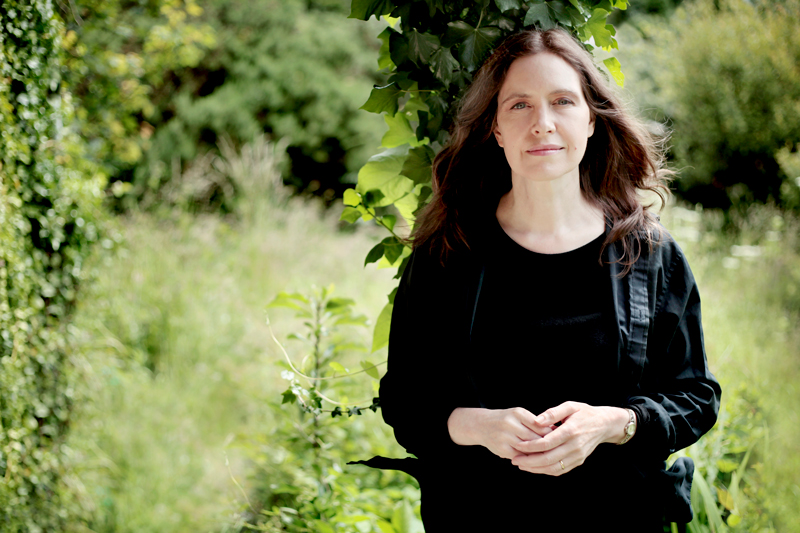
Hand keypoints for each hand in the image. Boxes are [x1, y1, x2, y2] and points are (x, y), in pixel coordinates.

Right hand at [448, 407, 552, 459]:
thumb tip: (557, 432)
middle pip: (535, 438)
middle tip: (560, 450)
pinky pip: (521, 457)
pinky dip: (530, 459)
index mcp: (518, 413)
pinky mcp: (502, 449)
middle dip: (548, 445)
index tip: (562, 438)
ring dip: (540, 454)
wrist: (482, 425)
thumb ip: (535, 423)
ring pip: (528, 449)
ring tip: (551, 456)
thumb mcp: (519, 416)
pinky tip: (537, 461)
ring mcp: (505, 437)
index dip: (552, 434)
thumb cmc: (507, 420)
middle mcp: (510, 423)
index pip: (540, 425)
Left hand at [509, 401, 628, 475]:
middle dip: (529, 461)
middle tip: (515, 460)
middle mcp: (574, 446)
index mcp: (570, 431)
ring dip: (536, 469)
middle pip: (548, 459)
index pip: (546, 443)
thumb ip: (552, 413)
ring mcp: (577, 456)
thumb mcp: (570, 406)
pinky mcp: (579, 461)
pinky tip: (535, 468)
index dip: (530, 446)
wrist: (604, 424)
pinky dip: (546, 471)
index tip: (517, 446)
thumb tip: (536, 421)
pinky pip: (561, 470)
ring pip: (554, 468)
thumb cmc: (584, 412)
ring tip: (522, 465)